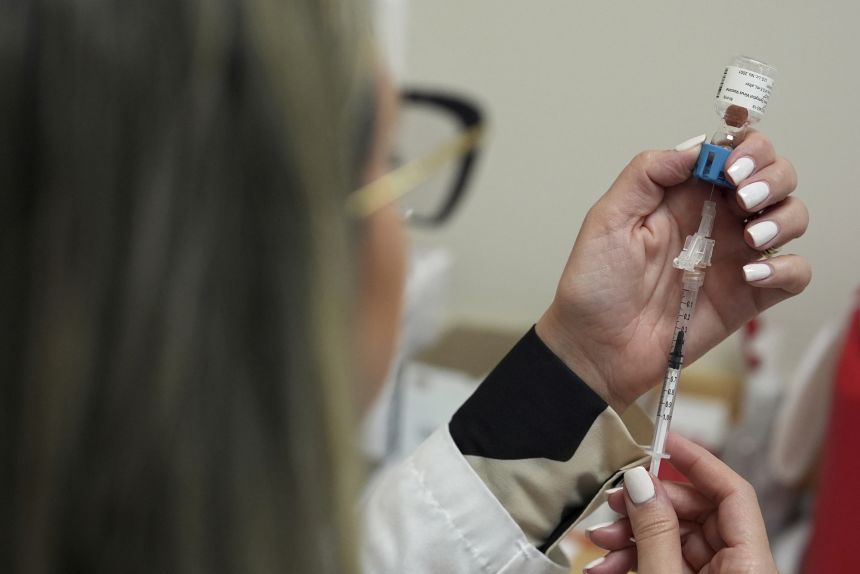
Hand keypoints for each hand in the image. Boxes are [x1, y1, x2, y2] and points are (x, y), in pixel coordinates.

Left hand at [536, 132, 809, 410]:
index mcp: (683, 195)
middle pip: (774, 177)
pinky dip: (785, 268)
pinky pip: (793, 273)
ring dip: (783, 218)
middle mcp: (716, 220)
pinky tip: (751, 276)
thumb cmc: (595, 285)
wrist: (595, 347)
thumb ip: (648, 174)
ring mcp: (735, 257)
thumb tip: (697, 148)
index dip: (746, 149)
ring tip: (749, 239)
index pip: (735, 154)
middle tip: (742, 199)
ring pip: (791, 218)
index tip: (730, 167)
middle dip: (771, 177)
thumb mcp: (608, 218)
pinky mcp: (748, 296)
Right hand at [585, 433, 777, 572]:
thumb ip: (654, 532)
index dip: (697, 460)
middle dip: (647, 506)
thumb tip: (641, 483)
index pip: (732, 491)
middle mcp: (739, 568)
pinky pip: (667, 560)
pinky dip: (635, 557)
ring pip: (675, 536)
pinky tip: (607, 565)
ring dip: (632, 535)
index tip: (662, 440)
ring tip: (601, 543)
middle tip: (613, 504)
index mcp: (750, 564)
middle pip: (697, 512)